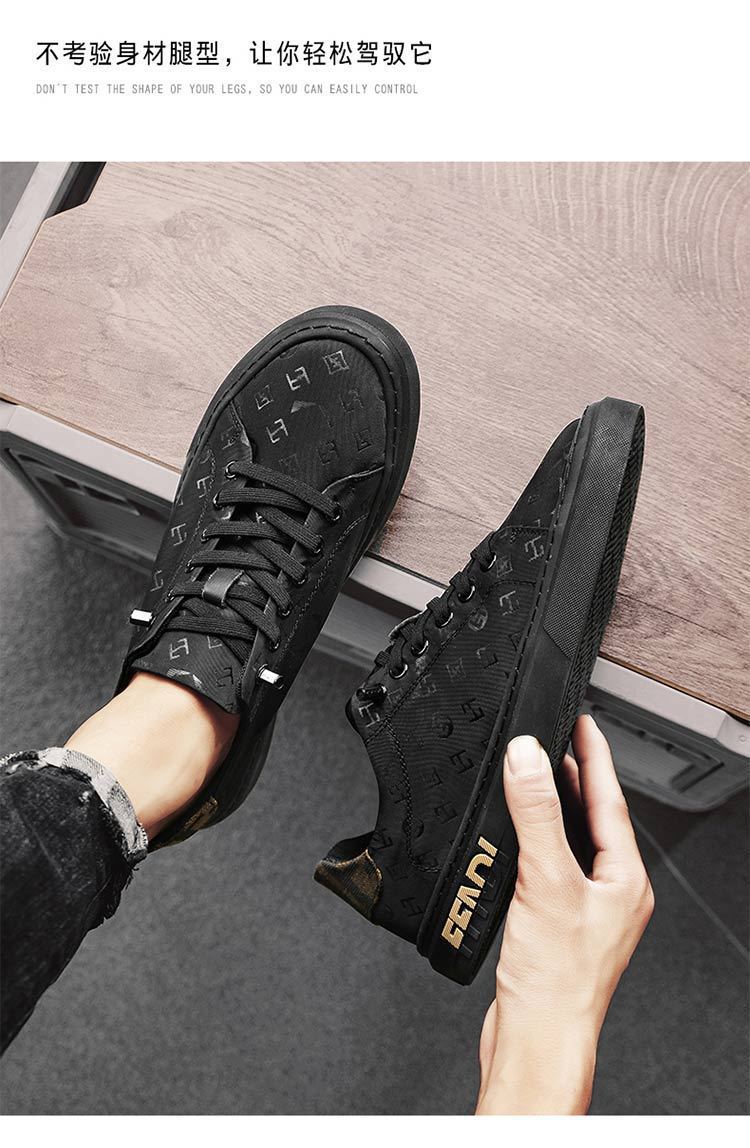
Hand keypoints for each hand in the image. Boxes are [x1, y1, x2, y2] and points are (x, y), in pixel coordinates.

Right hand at [475, 714, 653, 1114]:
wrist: (537, 1040)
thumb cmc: (557, 982)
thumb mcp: (547, 881)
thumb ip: (536, 814)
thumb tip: (527, 757)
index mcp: (625, 880)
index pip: (610, 800)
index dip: (594, 755)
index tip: (582, 720)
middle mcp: (611, 893)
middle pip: (592, 818)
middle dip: (574, 776)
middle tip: (557, 737)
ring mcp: (585, 910)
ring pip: (571, 843)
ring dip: (552, 806)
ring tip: (536, 774)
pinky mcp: (557, 924)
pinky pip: (550, 865)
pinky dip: (534, 840)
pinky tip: (515, 835)